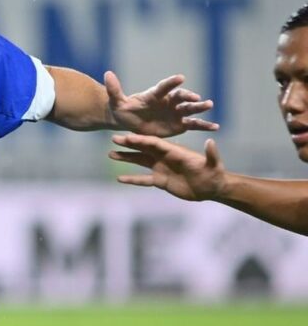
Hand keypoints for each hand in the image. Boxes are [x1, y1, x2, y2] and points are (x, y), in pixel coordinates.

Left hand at [106, 71, 218, 136]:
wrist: (129, 121)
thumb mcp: (116, 101)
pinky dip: (204, 125)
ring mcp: (175, 112)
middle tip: (198, 98)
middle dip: (189, 97)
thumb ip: (114, 89)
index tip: (180, 78)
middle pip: (180, 97)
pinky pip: (194, 125)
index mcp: (154, 95)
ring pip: (190, 109)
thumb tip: (107, 73)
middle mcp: (168, 101)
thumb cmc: (123, 109)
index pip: (164, 87)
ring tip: (209, 106)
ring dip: (200, 108)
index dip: (171, 82)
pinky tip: (215, 127)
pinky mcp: (180, 124)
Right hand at [109, 134, 225, 200]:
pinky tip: (120, 178)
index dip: (143, 140)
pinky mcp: (160, 181)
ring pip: (140, 161)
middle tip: (114, 139)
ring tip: (111, 153)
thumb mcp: (213, 164)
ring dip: (126, 158)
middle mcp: (165, 157)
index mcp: (175, 151)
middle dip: (130, 144)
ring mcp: (161, 168)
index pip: (155, 143)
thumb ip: (211, 154)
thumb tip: (211, 141)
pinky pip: (143, 179)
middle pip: (144, 148)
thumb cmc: (214, 174)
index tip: (129, 137)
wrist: (212, 188)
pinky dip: (132, 179)